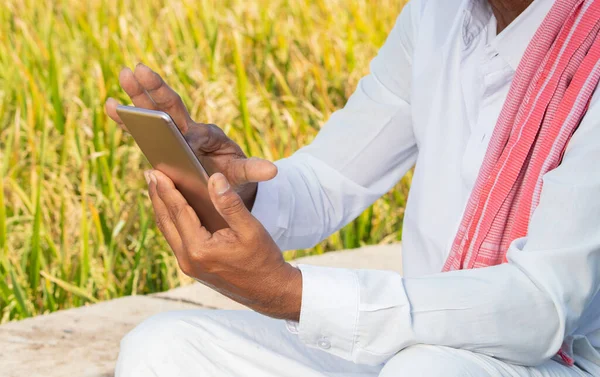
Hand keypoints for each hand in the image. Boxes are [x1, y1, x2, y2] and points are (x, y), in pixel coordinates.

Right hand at [105, 63, 276, 208]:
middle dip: (156, 90)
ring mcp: (173, 133)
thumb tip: (272, 171)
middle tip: (139, 69)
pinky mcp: (160, 141)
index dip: (190, 138)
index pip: (197, 134)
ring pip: (154, 111)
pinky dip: (126, 118)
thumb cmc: (232, 175)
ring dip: (138, 95)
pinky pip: (141, 128)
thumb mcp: (243, 174)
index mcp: (208, 138)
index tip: (185, 143)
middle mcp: (189, 130)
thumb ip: (252, 170)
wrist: (223, 178)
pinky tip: (110, 105)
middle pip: (172, 107)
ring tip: (122, 74)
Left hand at [144, 169, 301, 320]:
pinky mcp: (193, 269)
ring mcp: (188, 267)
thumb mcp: (251, 229)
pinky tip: (173, 211)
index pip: (178, 212)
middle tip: (150, 174)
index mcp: (199, 249)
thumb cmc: (263, 260)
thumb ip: (230, 204)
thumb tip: (214, 178)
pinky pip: (176, 240)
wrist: (269, 292)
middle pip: (166, 221)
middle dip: (157, 196)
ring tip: (157, 189)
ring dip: (162, 208)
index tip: (156, 171)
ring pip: (168, 232)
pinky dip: (172, 222)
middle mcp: (188, 260)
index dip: (167, 189)